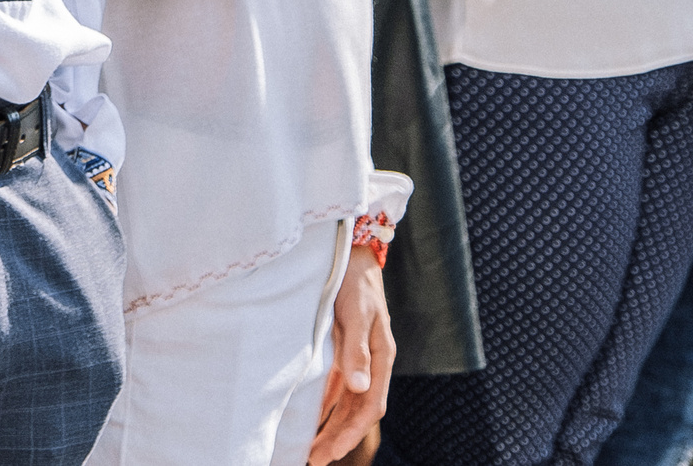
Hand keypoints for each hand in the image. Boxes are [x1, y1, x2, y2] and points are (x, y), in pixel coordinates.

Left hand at [307, 244, 394, 465]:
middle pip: (358, 410)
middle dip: (337, 437)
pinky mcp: (345, 347)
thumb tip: (360, 389)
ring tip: (310, 448)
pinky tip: (311, 416)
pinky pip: (338, 385)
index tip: (326, 454)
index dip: (349, 434)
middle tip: (313, 460)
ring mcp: (359, 355)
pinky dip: (326, 404)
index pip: (369, 407)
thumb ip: (356, 349)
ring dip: (332, 425)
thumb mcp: (355, 312)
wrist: (351, 248)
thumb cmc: (353, 279)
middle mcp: (372, 360)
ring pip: (348, 401)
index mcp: (382, 355)